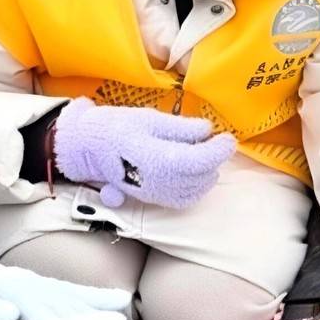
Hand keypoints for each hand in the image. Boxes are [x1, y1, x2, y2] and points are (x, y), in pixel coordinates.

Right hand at [52, 101, 236, 208]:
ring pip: (198, 189)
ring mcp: (158, 194)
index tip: (228, 138)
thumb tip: (207, 131)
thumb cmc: (119, 128)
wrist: (91, 149)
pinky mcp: (156, 200)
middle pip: (202, 175)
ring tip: (201, 153)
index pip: (199, 160)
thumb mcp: (149, 119)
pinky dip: (197, 185)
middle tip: (214, 141)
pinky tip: (193, 170)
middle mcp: (158, 181)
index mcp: (156, 158)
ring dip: (207, 172)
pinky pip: (187, 198)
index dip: (219, 151)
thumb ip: (181, 128)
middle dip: (214, 158)